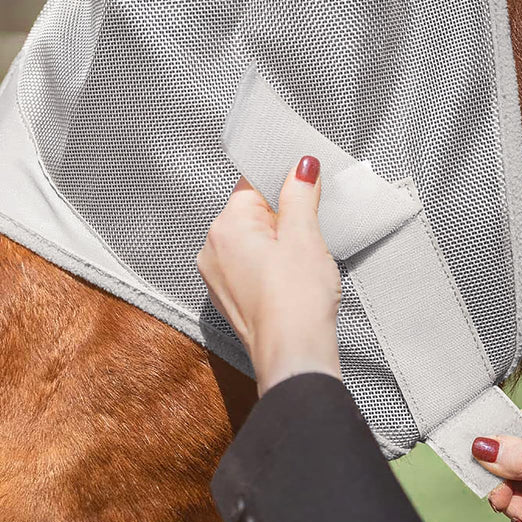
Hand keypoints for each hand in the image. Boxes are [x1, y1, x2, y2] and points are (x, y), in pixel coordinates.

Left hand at [197, 156, 341, 395]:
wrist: (292, 355)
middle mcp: (212, 249)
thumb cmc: (297, 300)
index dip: (283, 185)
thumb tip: (301, 166)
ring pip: (250, 242)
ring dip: (276, 244)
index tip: (306, 190)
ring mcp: (217, 276)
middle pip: (250, 214)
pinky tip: (289, 282)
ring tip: (300, 264)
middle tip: (308, 236)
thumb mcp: (304, 236)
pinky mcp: (228, 297)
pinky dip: (268, 267)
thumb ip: (300, 195)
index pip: (252, 185)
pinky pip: (248, 267)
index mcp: (226, 226)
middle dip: (282, 218)